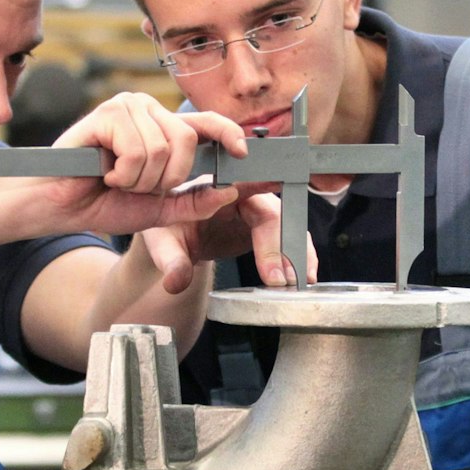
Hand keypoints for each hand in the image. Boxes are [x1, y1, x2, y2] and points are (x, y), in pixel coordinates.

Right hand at [40, 93, 249, 235]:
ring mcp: (128, 107)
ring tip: (117, 178)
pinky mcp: (107, 113)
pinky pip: (137, 150)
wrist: (62, 207)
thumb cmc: (105, 203)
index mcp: (164, 128)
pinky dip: (124, 172)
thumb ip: (195, 203)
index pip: (206, 122)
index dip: (228, 133)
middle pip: (187, 139)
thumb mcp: (161, 209)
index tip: (243, 152)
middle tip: (137, 185)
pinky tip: (105, 172)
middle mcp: (148, 110)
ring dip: (140, 179)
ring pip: (162, 148)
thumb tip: (230, 191)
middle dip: (168, 176)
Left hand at [138, 186, 318, 292]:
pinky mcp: (269, 228)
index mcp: (223, 186)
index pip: (249, 192)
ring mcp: (262, 211)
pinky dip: (300, 257)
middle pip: (274, 215)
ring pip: (290, 227)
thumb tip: (175, 283)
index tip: (271, 237)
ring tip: (297, 283)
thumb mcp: (164, 241)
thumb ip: (171, 260)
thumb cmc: (171, 227)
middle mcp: (248, 194)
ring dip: (297, 254)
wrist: (179, 232)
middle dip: (280, 247)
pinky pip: (291, 239)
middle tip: (278, 280)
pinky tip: (305, 278)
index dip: (265, 212)